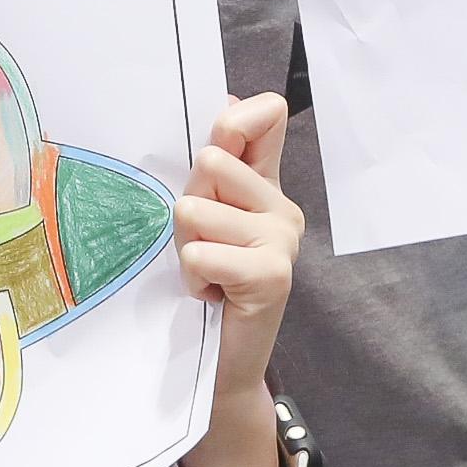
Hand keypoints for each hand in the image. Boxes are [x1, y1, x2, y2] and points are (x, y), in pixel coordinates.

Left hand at [173, 93, 302, 407]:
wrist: (220, 364)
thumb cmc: (206, 283)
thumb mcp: (203, 217)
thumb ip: (217, 166)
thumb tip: (228, 101)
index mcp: (265, 184)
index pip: (268, 115)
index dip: (236, 120)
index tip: (220, 148)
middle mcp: (282, 206)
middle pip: (212, 161)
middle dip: (188, 205)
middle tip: (202, 246)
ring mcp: (282, 239)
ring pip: (196, 209)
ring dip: (184, 247)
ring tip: (206, 272)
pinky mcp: (273, 275)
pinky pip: (202, 253)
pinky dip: (192, 277)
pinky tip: (211, 295)